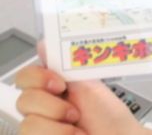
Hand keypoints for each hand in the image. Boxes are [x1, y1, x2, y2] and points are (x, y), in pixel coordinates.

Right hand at [14, 63, 151, 134]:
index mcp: (55, 87)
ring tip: (76, 127)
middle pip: (23, 99)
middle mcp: (44, 107)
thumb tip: (45, 43)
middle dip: (53, 106)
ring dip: (58, 125)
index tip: (60, 84)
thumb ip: (66, 65)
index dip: (37, 78)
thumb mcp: (90, 85)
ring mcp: (41, 127)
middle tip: (74, 112)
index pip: (26, 76)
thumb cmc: (110, 116)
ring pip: (27, 123)